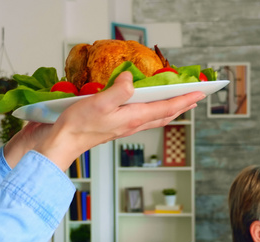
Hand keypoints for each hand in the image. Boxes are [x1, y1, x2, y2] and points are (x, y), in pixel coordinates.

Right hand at [5, 71, 205, 170]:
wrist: (59, 144)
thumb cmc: (77, 126)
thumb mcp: (99, 103)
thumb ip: (118, 91)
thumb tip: (132, 79)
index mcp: (133, 118)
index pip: (166, 108)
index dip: (184, 100)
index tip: (200, 94)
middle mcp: (131, 123)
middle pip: (163, 115)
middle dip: (180, 106)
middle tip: (194, 99)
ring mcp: (122, 126)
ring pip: (153, 118)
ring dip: (168, 110)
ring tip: (177, 104)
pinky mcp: (112, 125)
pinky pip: (139, 118)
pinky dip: (150, 112)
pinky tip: (145, 108)